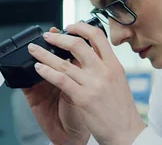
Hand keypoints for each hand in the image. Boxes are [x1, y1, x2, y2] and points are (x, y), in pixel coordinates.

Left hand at [28, 22, 145, 144]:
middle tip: (48, 36)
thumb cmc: (122, 112)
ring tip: (34, 49)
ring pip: (64, 62)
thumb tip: (89, 57)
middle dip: (59, 37)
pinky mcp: (83, 98)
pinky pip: (61, 79)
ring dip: (45, 54)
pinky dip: (47, 71)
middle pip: (79, 44)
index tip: (70, 27)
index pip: (98, 37)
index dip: (81, 28)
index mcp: (114, 65)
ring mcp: (94, 84)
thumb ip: (105, 69)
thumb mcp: (118, 83)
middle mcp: (105, 71)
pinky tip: (38, 68)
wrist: (127, 134)